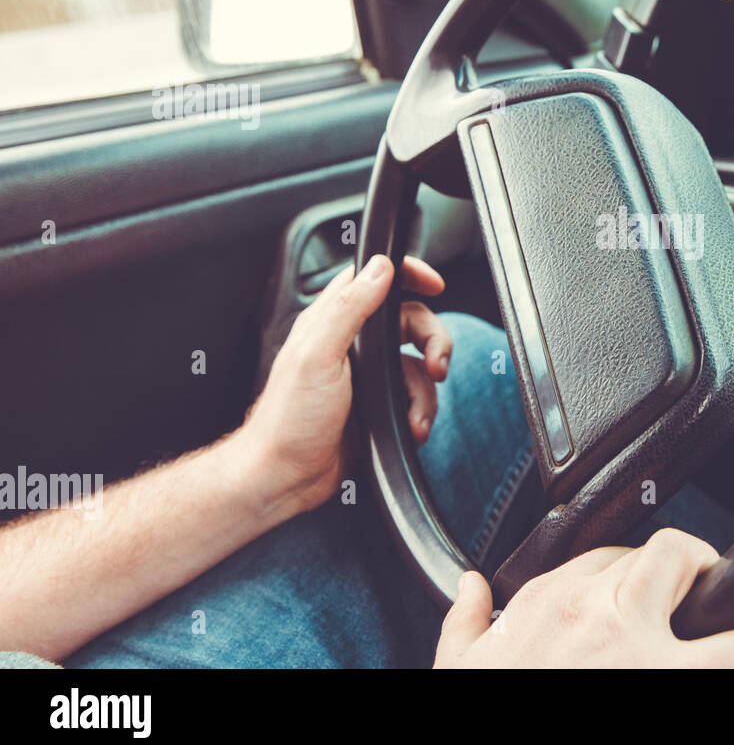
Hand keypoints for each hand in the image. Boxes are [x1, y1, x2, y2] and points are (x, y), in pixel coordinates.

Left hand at [232, 254, 450, 517]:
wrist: (286, 476)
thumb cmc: (289, 420)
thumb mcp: (318, 354)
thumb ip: (349, 308)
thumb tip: (380, 267)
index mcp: (331, 323)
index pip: (373, 280)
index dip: (406, 275)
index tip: (434, 284)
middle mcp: (351, 344)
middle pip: (409, 321)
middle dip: (433, 339)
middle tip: (437, 362)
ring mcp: (366, 376)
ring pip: (417, 363)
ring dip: (426, 389)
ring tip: (415, 411)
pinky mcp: (377, 405)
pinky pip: (414, 397)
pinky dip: (419, 411)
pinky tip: (409, 427)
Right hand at [433, 528, 733, 667]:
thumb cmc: (484, 716)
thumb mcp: (459, 668)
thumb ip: (466, 623)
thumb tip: (471, 587)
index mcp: (548, 602)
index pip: (606, 554)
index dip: (633, 571)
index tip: (642, 594)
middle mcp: (598, 611)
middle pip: (667, 552)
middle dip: (689, 571)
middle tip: (697, 603)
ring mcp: (642, 647)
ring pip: (714, 590)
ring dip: (726, 613)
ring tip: (728, 641)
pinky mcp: (676, 680)